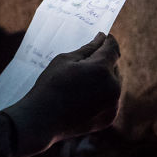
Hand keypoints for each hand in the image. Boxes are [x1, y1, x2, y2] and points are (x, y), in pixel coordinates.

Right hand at [3, 32, 121, 156]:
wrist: (42, 119)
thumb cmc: (50, 85)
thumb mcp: (65, 60)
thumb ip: (88, 49)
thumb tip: (101, 38)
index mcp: (101, 69)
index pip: (112, 48)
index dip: (108, 40)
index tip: (103, 37)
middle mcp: (113, 87)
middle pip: (114, 67)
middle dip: (103, 62)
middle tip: (83, 64)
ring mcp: (113, 104)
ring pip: (114, 84)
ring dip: (103, 79)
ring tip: (81, 82)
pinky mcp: (109, 118)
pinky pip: (110, 100)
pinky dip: (102, 96)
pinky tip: (83, 97)